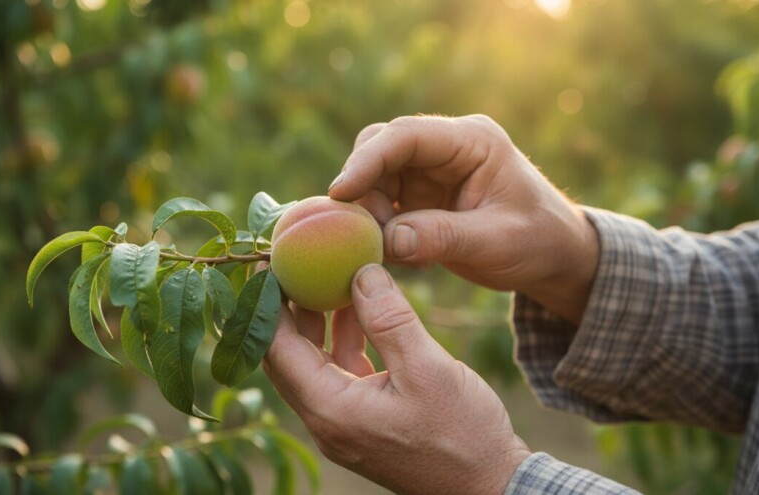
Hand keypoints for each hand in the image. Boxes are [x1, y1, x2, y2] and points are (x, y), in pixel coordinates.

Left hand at [263, 264, 530, 494]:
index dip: (267, 303)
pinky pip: (340, 372)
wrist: (491, 484)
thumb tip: (360, 272)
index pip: (277, 350)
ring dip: (316, 320)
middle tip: (291, 261)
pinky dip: (343, 338)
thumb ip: (389, 319)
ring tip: (323, 272)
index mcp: (331, 409)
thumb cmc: (464, 435)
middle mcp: (327, 419)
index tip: (267, 262)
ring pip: (313, 363)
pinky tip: (357, 307)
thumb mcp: (428, 369)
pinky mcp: (364, 420)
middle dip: (286, 308)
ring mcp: (344, 422)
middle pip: (287, 356)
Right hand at [329, 114, 598, 322]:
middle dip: (364, 188)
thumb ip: (443, 237)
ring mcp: (430, 172)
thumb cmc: (538, 241)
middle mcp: (445, 148)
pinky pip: (382, 205)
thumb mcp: (497, 242)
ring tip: (391, 251)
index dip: (367, 160)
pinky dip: (378, 229)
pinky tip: (399, 255)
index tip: (340, 193)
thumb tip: (385, 240)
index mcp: (472, 141)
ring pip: (375, 179)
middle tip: (366, 233)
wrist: (554, 256)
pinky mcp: (420, 198)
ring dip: (369, 213)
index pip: (406, 135)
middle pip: (380, 149)